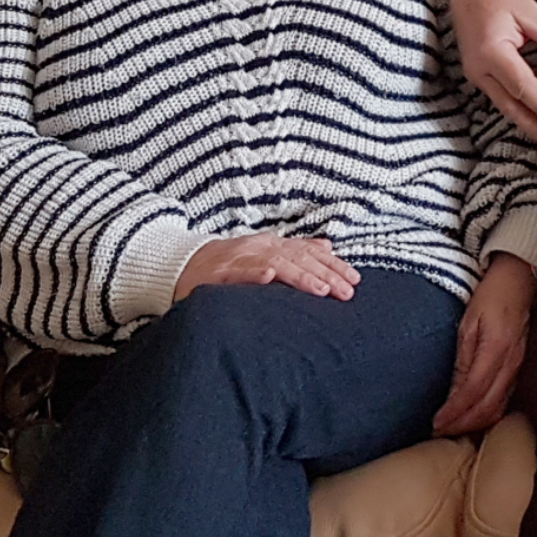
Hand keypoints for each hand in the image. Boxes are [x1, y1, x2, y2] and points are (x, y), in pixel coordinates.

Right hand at [174, 235, 360, 300]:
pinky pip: (237, 273)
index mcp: (272, 245)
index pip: (309, 253)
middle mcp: (258, 248)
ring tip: (320, 289)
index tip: (355, 280)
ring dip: (299, 276)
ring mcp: (238, 259)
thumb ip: (295, 250)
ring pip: (274, 264)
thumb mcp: (264, 254)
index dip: (333, 266)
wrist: (180, 266)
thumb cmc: (227, 264)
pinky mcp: (217, 273)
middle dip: (325, 274)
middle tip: (347, 292)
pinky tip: (269, 278)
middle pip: (298, 258)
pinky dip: (253, 273)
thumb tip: (328, 246)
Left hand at [434, 253, 536, 435]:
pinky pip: (505, 398)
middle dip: (463, 425)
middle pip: (488, 408)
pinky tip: (474, 416)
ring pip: (499, 408)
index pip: (472, 393)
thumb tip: (453, 393)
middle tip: (440, 433)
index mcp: (496, 350)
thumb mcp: (469, 322)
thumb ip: (463, 358)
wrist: (519, 279)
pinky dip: (488, 413)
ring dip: (476, 424)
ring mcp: (518, 366)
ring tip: (454, 429)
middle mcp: (511, 363)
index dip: (454, 413)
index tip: (435, 424)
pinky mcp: (519, 366)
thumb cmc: (492, 295)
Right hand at [450, 0, 536, 145]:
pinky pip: (500, 96)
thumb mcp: (529, 10)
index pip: (523, 86)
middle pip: (511, 106)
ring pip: (505, 105)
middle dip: (535, 127)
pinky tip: (534, 118)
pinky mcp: (478, 72)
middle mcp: (479, 68)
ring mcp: (475, 73)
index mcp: (492, 52)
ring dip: (527, 123)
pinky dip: (518, 109)